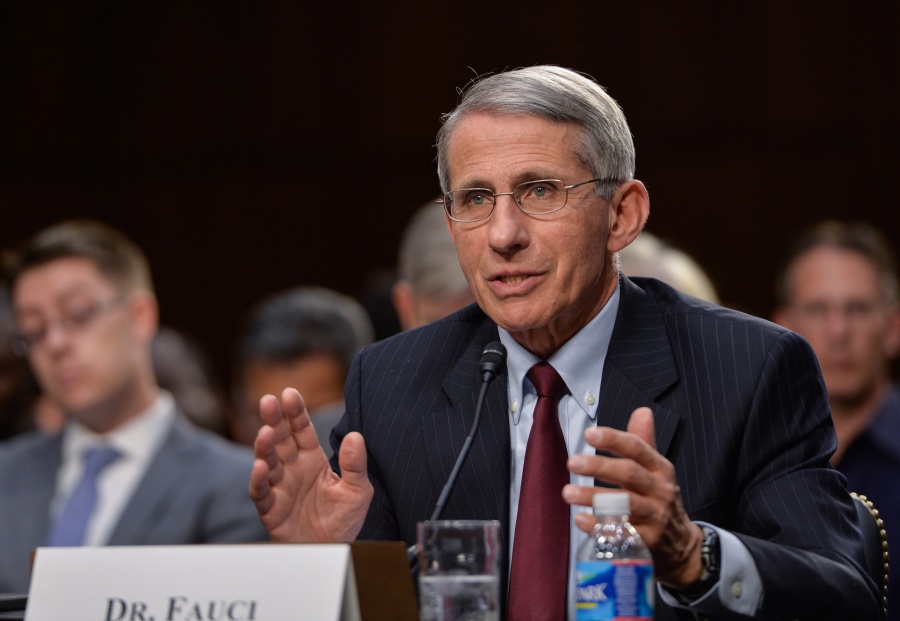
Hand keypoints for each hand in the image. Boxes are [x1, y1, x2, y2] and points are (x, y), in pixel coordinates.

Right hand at [248, 387, 373, 542]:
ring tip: (266, 433)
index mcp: (312, 459)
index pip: (301, 430)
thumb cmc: (342, 521)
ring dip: (265, 447)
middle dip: (274, 420)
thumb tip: (355, 436)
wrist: (333, 551)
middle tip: (268, 401)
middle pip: (280, 440)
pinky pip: (261, 492)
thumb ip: (355, 465)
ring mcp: (280, 487)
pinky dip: (259, 480)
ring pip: (267, 462)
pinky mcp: (271, 509)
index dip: (295, 412)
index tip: (290, 393)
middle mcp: (292, 469)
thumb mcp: (358, 492)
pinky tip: (260, 467)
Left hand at [563, 407, 703, 588]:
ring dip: (595, 498)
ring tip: (567, 492)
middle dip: (600, 467)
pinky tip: (580, 519)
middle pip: (630, 474)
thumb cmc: (659, 499)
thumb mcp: (656, 470)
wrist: (682, 546)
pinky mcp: (648, 542)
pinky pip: (622, 534)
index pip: (637, 448)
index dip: (614, 439)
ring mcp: (655, 517)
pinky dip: (600, 527)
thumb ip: (644, 442)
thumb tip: (642, 410)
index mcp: (660, 468)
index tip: (589, 434)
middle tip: (572, 462)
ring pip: (625, 505)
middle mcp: (660, 490)